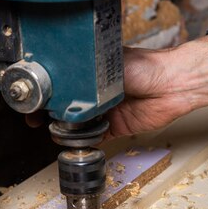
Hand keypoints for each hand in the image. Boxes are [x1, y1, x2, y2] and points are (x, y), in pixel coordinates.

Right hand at [26, 36, 207, 137]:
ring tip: (54, 130)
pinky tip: (74, 140)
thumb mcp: (106, 68)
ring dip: (65, 129)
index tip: (35, 99)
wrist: (172, 84)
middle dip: (50, 113)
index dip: (47, 93)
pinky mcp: (115, 127)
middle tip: (37, 117)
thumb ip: (84, 79)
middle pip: (66, 106)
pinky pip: (95, 138)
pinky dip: (84, 142)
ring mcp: (104, 111)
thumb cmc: (145, 67)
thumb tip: (62, 87)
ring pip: (77, 124)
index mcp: (90, 75)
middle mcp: (95, 93)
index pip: (62, 85)